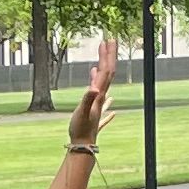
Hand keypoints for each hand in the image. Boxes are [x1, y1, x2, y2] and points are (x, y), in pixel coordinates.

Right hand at [66, 31, 120, 158]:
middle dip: (108, 57)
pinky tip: (101, 89)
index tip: (106, 41)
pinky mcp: (93, 111)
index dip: (106, 56)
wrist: (83, 147)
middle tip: (109, 41)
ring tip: (103, 59)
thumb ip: (88, 99)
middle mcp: (100, 97)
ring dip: (103, 70)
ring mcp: (97, 104)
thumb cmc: (80, 130)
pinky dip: (101, 89)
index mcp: (98, 94)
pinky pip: (99, 98)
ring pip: (103, 83)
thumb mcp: (81, 113)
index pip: (105, 71)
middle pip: (107, 74)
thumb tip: (95, 88)